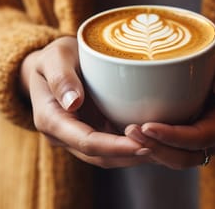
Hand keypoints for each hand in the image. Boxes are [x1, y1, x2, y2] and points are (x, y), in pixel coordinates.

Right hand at [21, 36, 150, 167]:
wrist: (49, 66)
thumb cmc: (52, 58)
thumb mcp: (53, 57)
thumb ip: (60, 77)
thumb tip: (73, 102)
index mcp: (50, 120)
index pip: (86, 141)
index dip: (115, 147)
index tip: (141, 143)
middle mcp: (64, 136)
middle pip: (100, 156)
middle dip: (131, 154)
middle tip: (162, 145)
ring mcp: (79, 139)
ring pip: (109, 157)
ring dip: (135, 155)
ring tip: (165, 145)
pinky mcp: (93, 134)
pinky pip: (113, 148)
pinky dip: (134, 146)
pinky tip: (156, 139)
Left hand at [125, 47, 214, 168]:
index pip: (197, 139)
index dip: (172, 136)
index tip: (148, 125)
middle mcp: (212, 144)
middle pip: (181, 157)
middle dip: (155, 147)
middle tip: (129, 130)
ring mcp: (196, 146)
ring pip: (170, 158)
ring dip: (147, 148)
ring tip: (124, 131)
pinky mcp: (183, 142)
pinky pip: (164, 150)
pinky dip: (147, 144)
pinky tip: (125, 131)